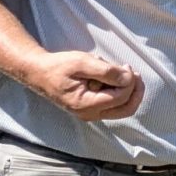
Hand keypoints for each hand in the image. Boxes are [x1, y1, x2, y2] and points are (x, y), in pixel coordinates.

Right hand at [27, 51, 143, 120]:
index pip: (120, 98)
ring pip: (123, 108)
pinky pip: (115, 105)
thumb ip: (107, 71)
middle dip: (135, 90)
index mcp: (85, 104)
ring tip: (121, 71)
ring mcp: (91, 113)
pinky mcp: (92, 109)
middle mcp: (89, 114)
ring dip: (129, 90)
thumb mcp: (82, 62)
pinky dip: (120, 92)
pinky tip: (113, 77)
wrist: (39, 72)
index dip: (129, 81)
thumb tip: (128, 78)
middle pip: (127, 109)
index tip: (126, 66)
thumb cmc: (59, 66)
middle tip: (133, 72)